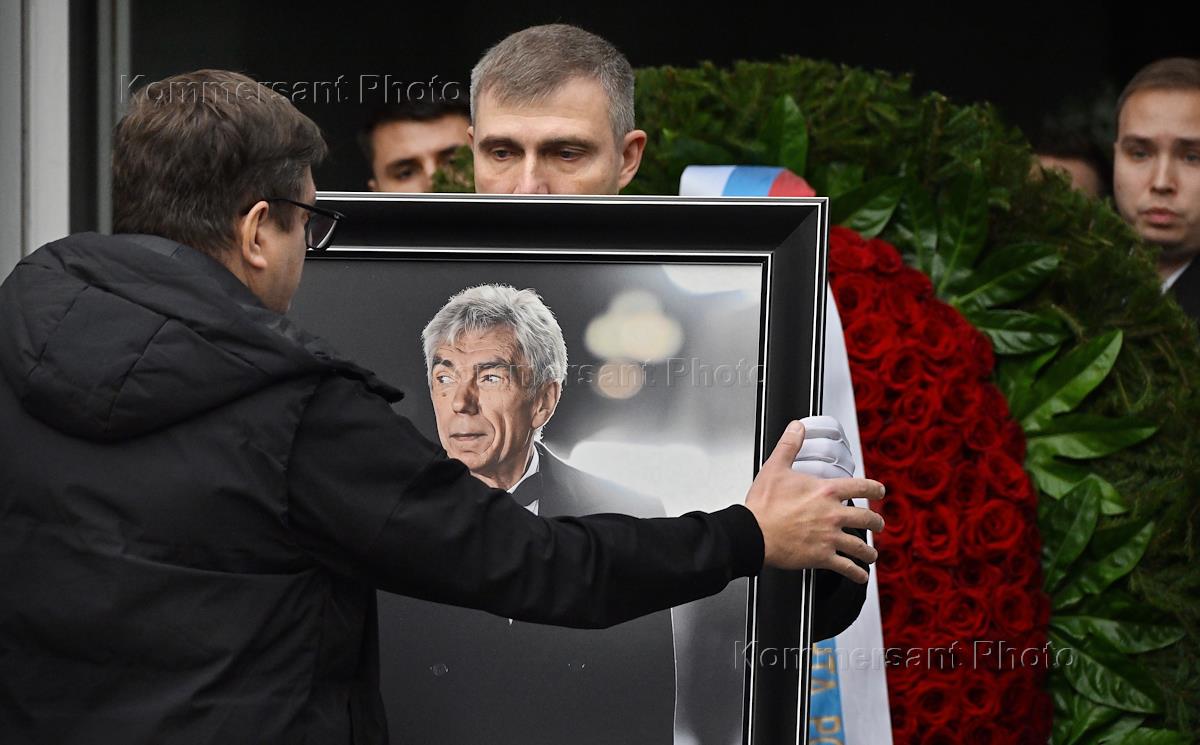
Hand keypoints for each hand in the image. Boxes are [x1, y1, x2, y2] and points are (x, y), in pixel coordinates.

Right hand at [744, 420, 884, 580]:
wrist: (754, 534)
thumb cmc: (763, 505)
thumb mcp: (775, 468)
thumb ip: (789, 446)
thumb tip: (796, 427)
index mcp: (826, 491)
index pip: (861, 487)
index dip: (875, 489)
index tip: (880, 491)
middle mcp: (833, 514)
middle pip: (867, 518)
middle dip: (876, 522)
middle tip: (878, 524)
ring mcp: (830, 537)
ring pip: (860, 545)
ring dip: (869, 550)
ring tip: (871, 554)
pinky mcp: (822, 557)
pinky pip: (846, 567)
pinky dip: (856, 573)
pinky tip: (860, 575)